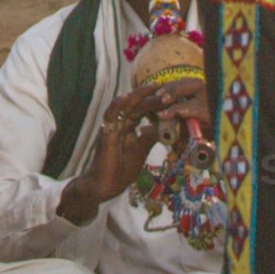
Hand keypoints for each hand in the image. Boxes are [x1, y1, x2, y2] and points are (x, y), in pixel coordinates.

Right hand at [62, 81, 184, 217]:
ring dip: (138, 96)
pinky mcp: (105, 133)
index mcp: (128, 128)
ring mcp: (112, 127)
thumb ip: (150, 137)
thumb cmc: (120, 170)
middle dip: (151, 97)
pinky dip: (116, 106)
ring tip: (152, 87)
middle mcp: (120, 124)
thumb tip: (165, 126)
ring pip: (125, 106)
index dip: (155, 104)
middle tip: (166, 90)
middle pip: (136, 106)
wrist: (104, 185)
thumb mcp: (141, 151)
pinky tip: (125, 97)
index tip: (170, 96)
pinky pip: (110, 116)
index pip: (143, 111)